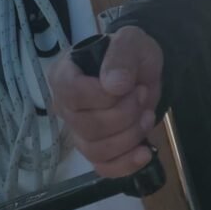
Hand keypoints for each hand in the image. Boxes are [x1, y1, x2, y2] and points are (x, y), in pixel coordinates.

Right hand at [48, 26, 163, 177]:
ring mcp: (78, 131)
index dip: (101, 97)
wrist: (146, 70)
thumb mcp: (130, 41)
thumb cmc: (130, 52)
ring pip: (96, 150)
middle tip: (142, 94)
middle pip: (87, 126)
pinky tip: (145, 151)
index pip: (72, 94)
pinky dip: (127, 164)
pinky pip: (104, 168)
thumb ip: (121, 57)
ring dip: (130, 136)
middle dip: (124, 114)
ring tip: (147, 114)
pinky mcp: (96, 150)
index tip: (127, 87)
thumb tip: (114, 85)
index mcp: (64, 75)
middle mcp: (65, 106)